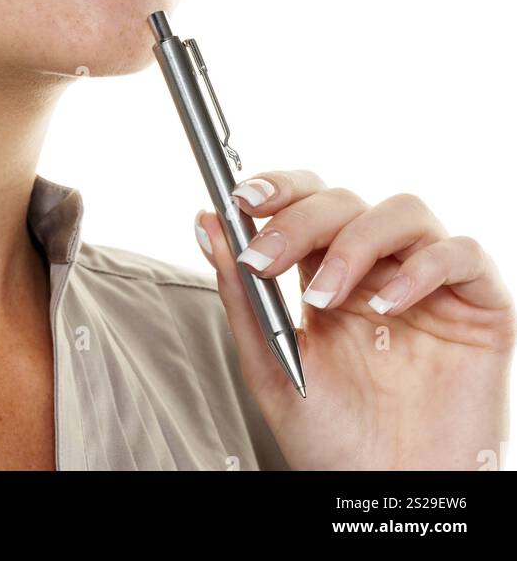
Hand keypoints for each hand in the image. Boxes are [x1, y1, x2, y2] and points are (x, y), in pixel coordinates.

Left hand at [195, 171, 515, 470]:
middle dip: (299, 220)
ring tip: (325, 296)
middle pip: (345, 201)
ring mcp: (430, 283)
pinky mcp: (479, 306)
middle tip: (266, 258)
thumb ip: (243, 295)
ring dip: (354, 242)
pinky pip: (462, 253)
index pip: (308, 201)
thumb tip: (207, 223)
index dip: (279, 188)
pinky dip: (423, 267)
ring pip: (403, 211)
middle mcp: (380, 269)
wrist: (388, 498)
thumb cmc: (336, 444)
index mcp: (329, 274)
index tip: (241, 200)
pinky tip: (390, 307)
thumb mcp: (274, 367)